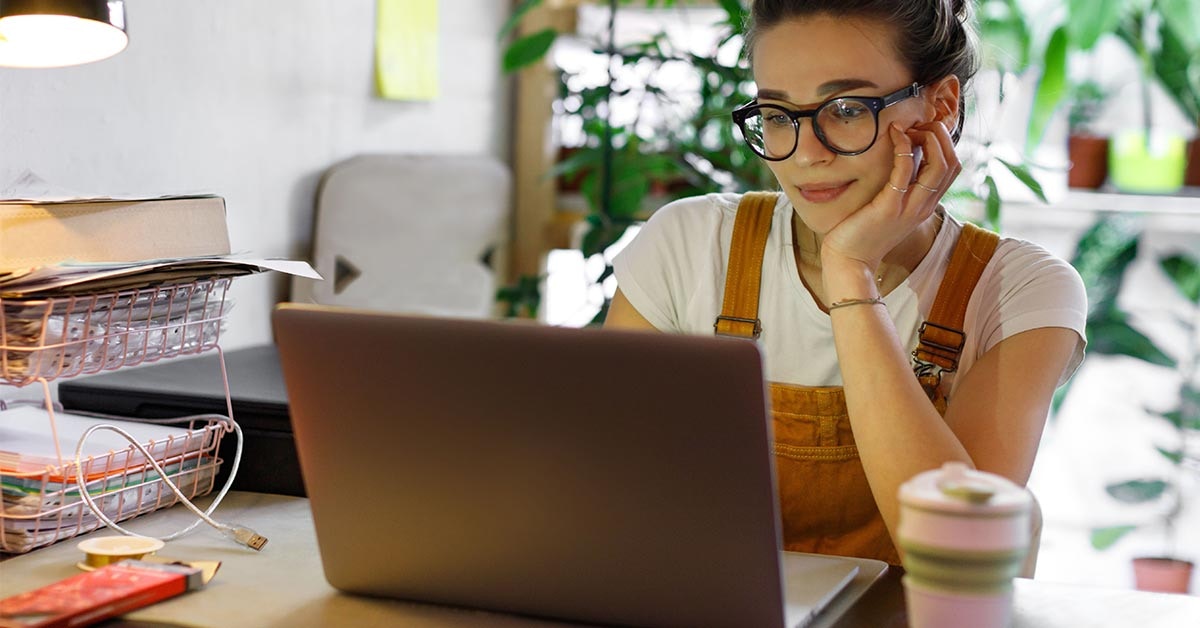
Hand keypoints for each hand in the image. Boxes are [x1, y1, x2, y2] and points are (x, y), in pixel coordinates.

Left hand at [819, 121, 960, 275]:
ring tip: (907, 128)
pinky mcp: (889, 207)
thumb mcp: (890, 207)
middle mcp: (923, 206)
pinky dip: (904, 148)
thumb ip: (901, 187)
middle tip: (917, 125)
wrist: (850, 261)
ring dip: (928, 138)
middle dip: (940, 136)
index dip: (943, 143)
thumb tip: (903, 156)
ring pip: (939, 165)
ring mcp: (909, 207)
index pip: (952, 167)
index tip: (921, 131)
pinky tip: (894, 135)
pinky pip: (905, 171)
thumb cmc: (864, 232)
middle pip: (952, 163)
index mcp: (926, 205)